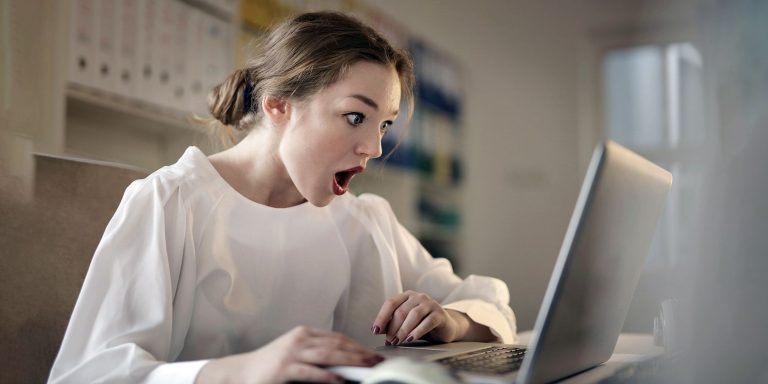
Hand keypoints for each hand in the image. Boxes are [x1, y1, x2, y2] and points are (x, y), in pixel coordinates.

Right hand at [196, 326, 382, 383]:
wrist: (240, 372)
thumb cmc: (269, 366)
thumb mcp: (296, 354)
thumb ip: (317, 356)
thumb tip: (344, 365)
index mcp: (304, 333)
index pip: (338, 337)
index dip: (357, 345)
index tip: (373, 354)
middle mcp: (300, 339)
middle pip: (337, 344)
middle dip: (360, 352)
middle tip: (378, 361)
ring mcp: (291, 352)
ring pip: (328, 354)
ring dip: (351, 361)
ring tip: (367, 367)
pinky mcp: (284, 368)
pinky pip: (311, 371)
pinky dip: (328, 376)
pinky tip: (341, 380)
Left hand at [371, 290, 467, 344]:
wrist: (446, 326)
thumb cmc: (423, 324)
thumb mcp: (406, 323)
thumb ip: (393, 324)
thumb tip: (378, 330)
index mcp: (407, 296)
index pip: (391, 303)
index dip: (381, 317)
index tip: (375, 330)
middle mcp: (418, 297)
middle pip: (401, 311)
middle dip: (393, 328)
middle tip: (389, 341)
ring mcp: (430, 304)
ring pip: (413, 315)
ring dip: (403, 330)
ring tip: (397, 342)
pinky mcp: (440, 314)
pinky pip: (427, 322)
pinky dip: (417, 331)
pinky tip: (410, 339)